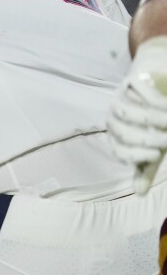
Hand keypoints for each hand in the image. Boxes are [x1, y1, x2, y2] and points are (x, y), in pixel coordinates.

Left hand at [108, 37, 166, 193]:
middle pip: (123, 131)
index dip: (136, 154)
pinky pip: (138, 92)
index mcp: (117, 136)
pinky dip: (156, 99)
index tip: (155, 155)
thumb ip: (147, 166)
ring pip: (129, 111)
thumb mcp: (154, 145)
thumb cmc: (159, 121)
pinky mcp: (129, 81)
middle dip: (148, 137)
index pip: (120, 150)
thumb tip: (139, 193)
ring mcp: (118, 97)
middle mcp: (113, 118)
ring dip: (153, 119)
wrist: (162, 85)